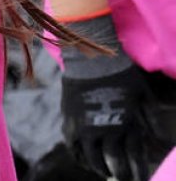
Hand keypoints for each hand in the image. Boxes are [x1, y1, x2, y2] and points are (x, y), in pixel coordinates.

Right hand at [61, 14, 160, 179]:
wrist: (92, 60)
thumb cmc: (122, 75)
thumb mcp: (144, 96)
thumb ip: (151, 119)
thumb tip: (161, 138)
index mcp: (125, 125)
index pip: (133, 157)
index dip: (138, 171)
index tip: (140, 178)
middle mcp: (105, 130)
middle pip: (112, 162)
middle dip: (120, 174)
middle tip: (122, 178)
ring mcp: (84, 127)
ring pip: (91, 158)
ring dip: (99, 168)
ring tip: (104, 172)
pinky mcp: (69, 121)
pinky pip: (73, 147)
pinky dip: (80, 157)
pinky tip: (85, 160)